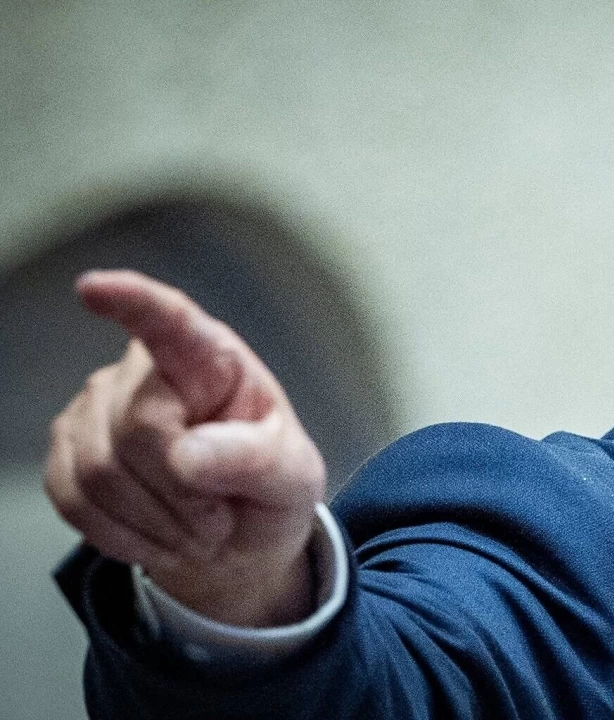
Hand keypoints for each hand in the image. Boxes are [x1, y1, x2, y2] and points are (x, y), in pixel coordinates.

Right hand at [44, 270, 325, 626]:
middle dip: (183, 492)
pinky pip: (74, 500)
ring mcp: (97, 409)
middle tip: (218, 515)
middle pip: (138, 429)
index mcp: (212, 361)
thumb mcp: (293, 478)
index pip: (171, 323)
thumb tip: (189, 456)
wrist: (236, 542)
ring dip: (156, 520)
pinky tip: (155, 529)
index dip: (134, 303)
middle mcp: (146, 372)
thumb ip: (256, 460)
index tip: (97, 288)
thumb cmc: (268, 491)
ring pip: (99, 471)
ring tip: (194, 524)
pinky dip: (122, 534)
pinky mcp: (65, 453)